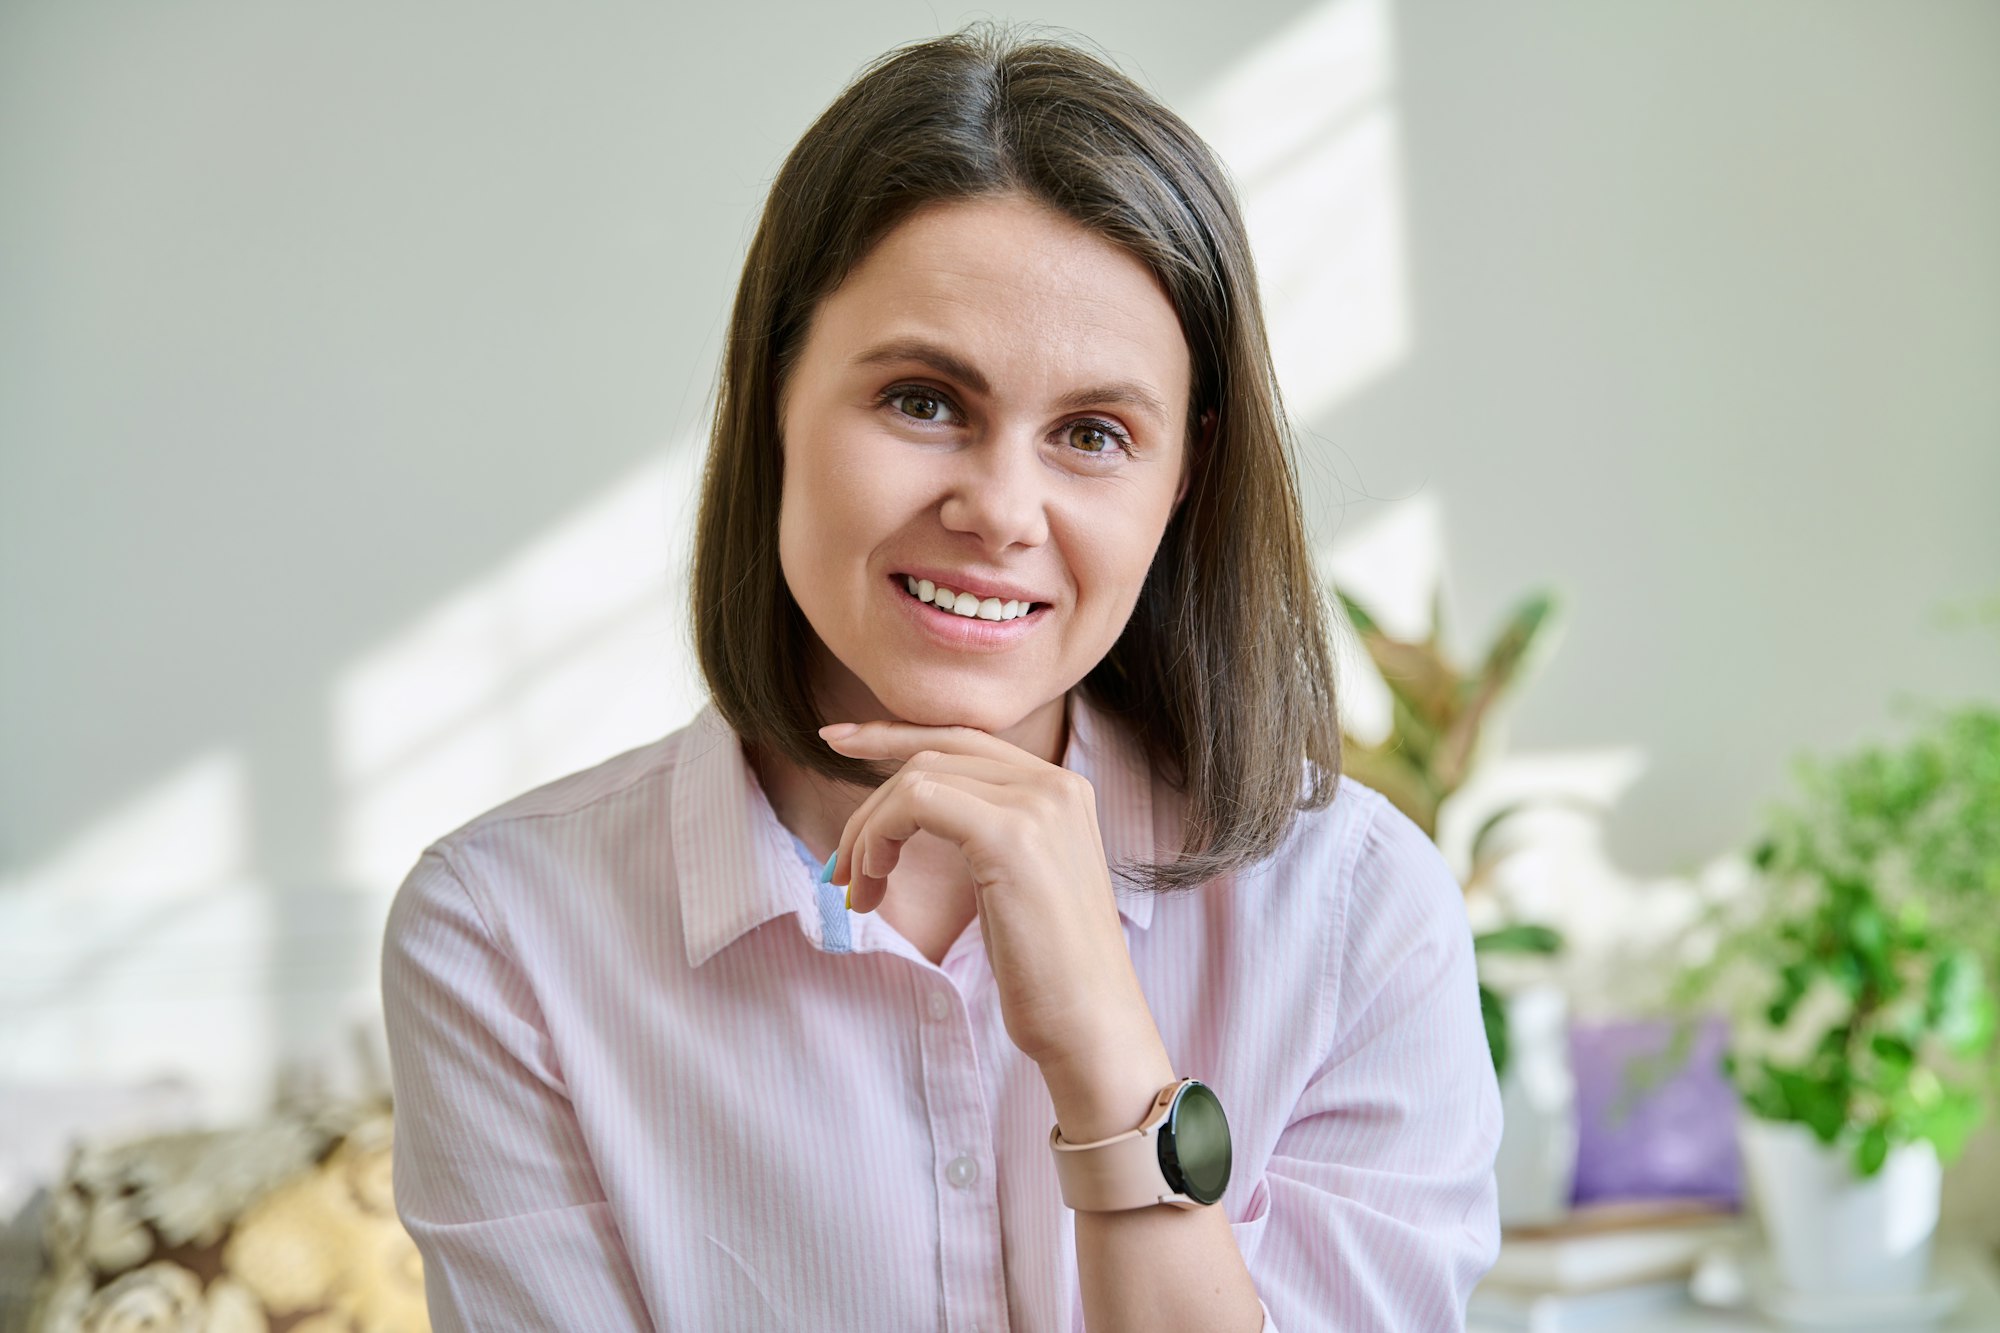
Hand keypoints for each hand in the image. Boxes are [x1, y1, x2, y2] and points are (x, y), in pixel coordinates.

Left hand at [819, 719, 1162, 1075]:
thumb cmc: (1048, 972)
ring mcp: (1038, 804)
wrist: (1091, 1025)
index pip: (964, 739)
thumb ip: (983, 831)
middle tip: (839, 865)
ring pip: (917, 778)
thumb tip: (906, 812)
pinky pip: (916, 802)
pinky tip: (874, 885)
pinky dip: (878, 837)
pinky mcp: (1011, 835)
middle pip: (934, 754)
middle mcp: (1055, 784)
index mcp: (1062, 789)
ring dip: (868, 832)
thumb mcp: (1015, 881)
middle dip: (870, 802)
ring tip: (859, 889)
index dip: (893, 735)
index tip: (838, 743)